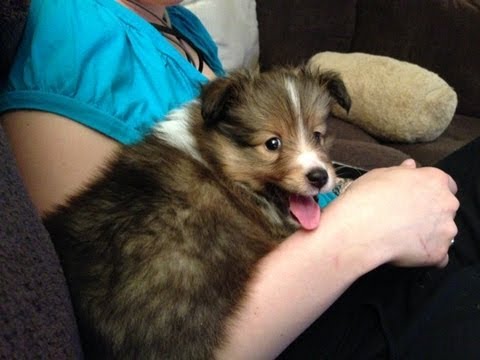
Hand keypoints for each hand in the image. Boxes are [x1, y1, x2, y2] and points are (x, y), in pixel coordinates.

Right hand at [326, 159, 458, 268]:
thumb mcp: (381, 175)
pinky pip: (439, 256)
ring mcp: (445, 230)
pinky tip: (407, 251)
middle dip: (432, 214)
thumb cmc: (367, 197)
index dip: (431, 192)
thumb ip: (402, 172)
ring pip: (443, 233)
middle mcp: (446, 203)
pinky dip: (426, 255)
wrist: (360, 228)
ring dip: (430, 234)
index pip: (446, 185)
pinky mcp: (438, 252)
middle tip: (406, 218)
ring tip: (403, 237)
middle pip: (446, 209)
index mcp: (434, 180)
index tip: (417, 199)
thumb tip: (411, 166)